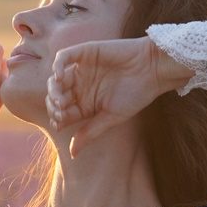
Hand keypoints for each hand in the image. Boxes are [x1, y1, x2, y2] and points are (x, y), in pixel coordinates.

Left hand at [46, 38, 192, 151]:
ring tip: (62, 100)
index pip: (61, 112)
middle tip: (62, 110)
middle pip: (55, 96)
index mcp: (85, 103)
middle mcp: (80, 86)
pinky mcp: (85, 52)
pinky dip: (57, 66)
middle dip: (54, 105)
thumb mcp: (111, 117)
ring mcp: (81, 69)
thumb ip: (90, 132)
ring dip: (53, 90)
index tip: (60, 122)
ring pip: (56, 79)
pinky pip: (64, 57)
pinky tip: (59, 77)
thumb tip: (72, 154)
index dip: (57, 118)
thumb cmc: (135, 95)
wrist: (152, 70)